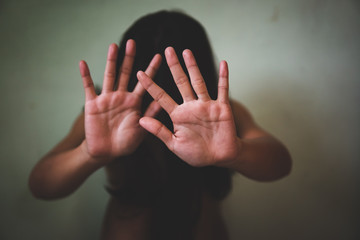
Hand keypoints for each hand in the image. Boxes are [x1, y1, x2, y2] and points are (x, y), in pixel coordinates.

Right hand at [79, 40, 161, 161]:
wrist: (106, 152)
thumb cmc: (126, 143)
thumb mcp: (141, 130)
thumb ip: (150, 115)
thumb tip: (161, 101)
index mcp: (134, 102)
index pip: (145, 82)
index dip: (151, 69)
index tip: (159, 56)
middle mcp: (121, 96)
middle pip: (126, 73)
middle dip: (129, 58)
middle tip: (132, 42)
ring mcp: (107, 99)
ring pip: (109, 76)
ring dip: (111, 61)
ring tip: (113, 46)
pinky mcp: (92, 104)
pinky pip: (88, 87)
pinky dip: (85, 76)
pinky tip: (83, 63)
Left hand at [137, 47, 239, 166]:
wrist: (219, 159)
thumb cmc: (196, 154)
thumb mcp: (174, 144)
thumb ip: (159, 131)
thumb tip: (140, 120)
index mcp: (178, 115)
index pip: (161, 97)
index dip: (151, 85)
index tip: (139, 73)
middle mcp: (191, 106)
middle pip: (180, 82)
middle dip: (174, 66)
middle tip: (167, 50)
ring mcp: (206, 105)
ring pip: (199, 82)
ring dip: (193, 67)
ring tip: (186, 51)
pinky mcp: (222, 107)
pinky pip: (223, 89)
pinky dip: (224, 77)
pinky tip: (223, 63)